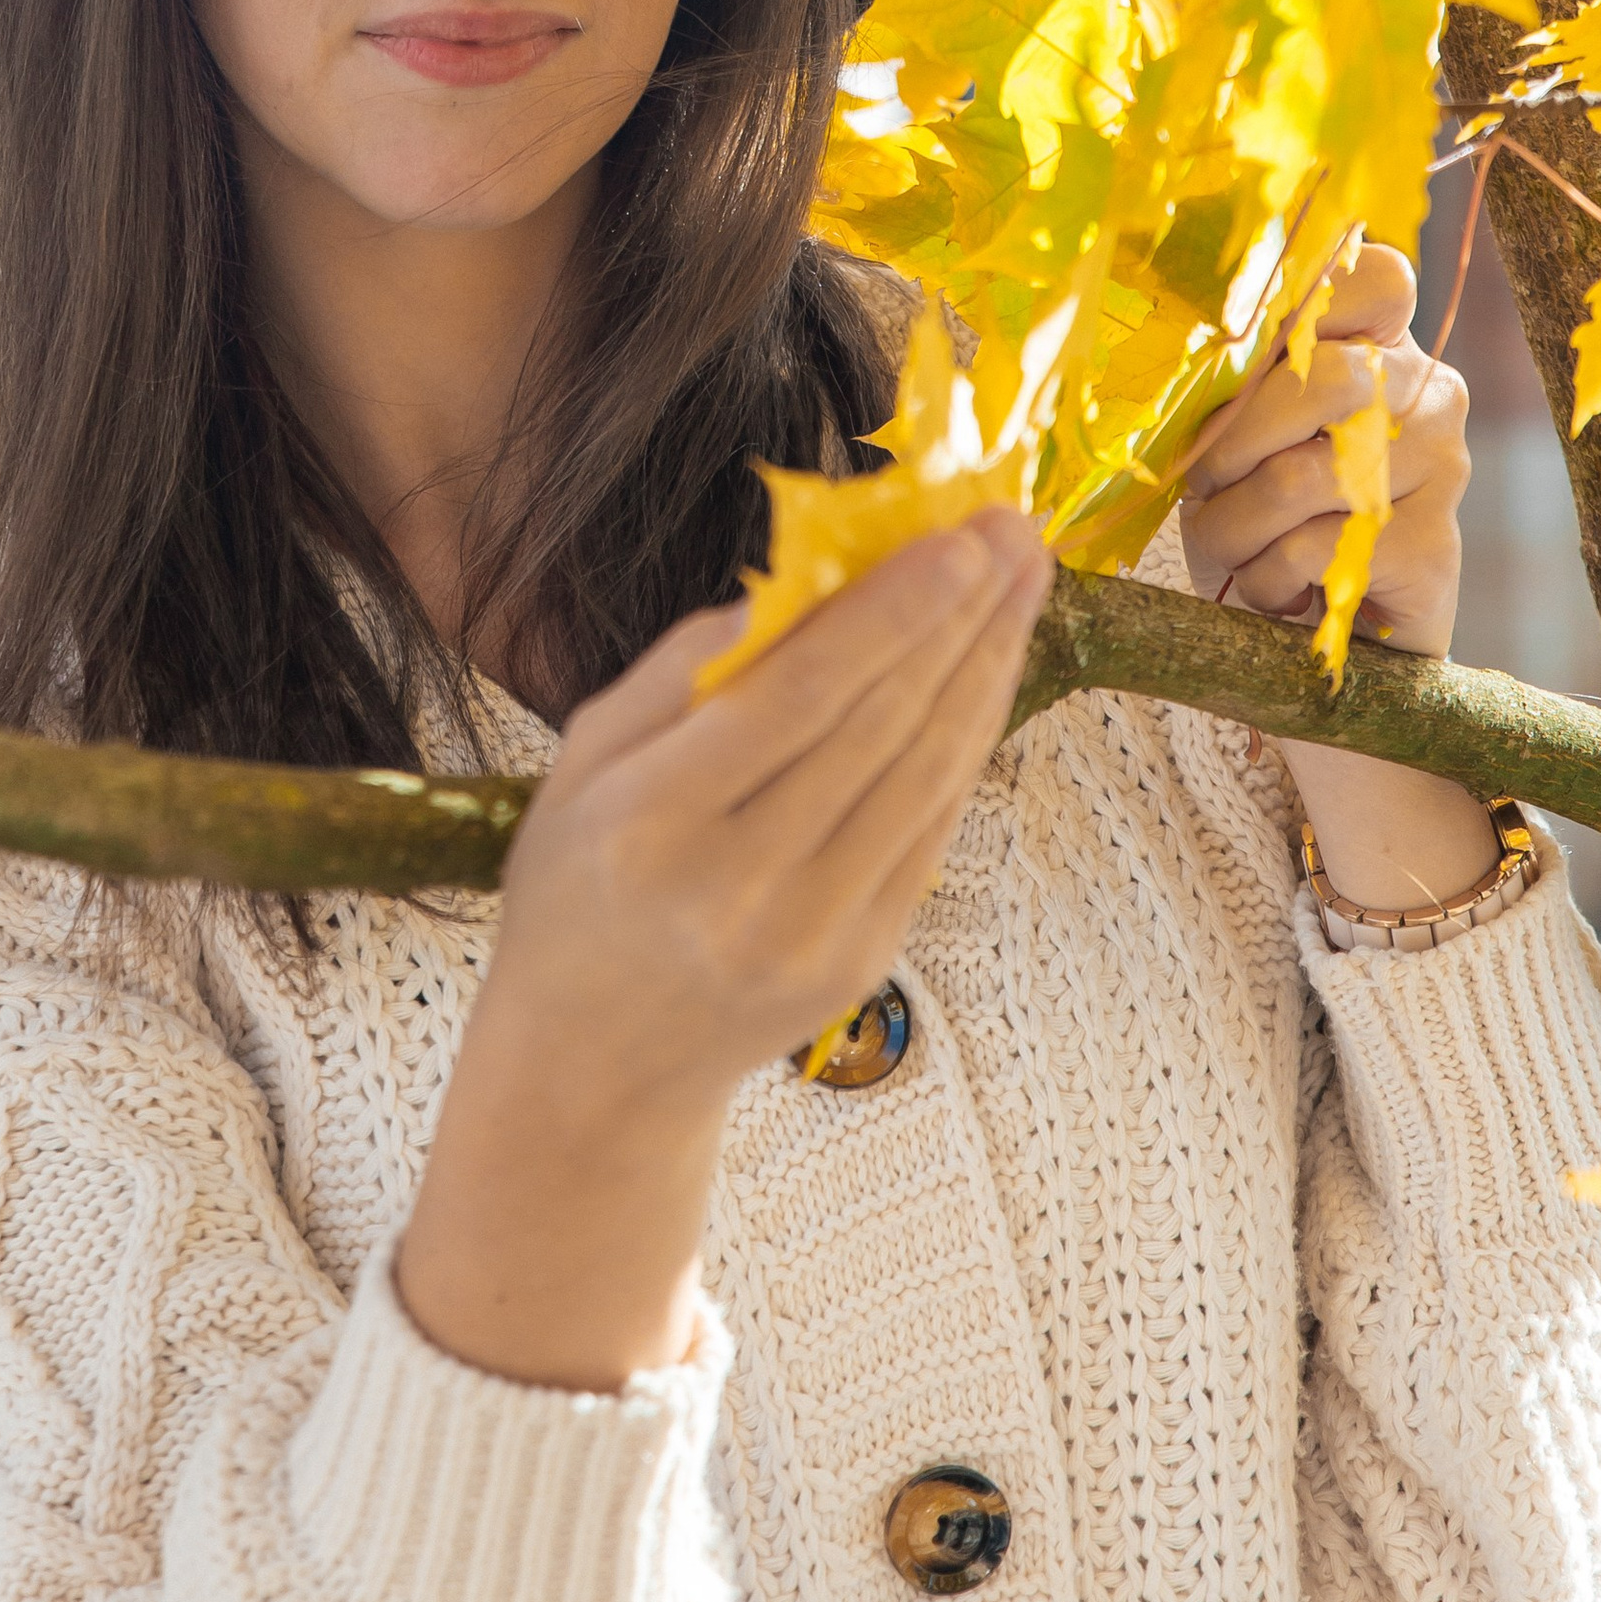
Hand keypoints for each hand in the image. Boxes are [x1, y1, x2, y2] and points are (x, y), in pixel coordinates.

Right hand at [396, 512, 1051, 1389]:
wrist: (593, 1074)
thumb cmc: (575, 891)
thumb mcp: (579, 764)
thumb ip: (676, 669)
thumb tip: (792, 579)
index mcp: (649, 823)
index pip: (794, 700)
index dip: (888, 614)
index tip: (956, 539)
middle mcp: (736, 887)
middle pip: (876, 730)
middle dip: (958, 618)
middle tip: (1012, 526)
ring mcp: (809, 936)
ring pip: (923, 778)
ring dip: (985, 669)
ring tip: (1025, 580)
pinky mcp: (861, 965)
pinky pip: (930, 831)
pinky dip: (967, 743)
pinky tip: (988, 673)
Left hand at [1178, 239, 1468, 655]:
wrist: (1329, 637)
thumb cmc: (1265, 512)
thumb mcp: (1236, 432)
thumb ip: (1235, 379)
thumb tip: (1189, 344)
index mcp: (1382, 340)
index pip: (1371, 274)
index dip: (1299, 304)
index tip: (1239, 361)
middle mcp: (1427, 390)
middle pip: (1318, 378)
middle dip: (1230, 445)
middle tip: (1206, 486)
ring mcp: (1442, 467)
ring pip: (1301, 476)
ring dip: (1232, 526)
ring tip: (1229, 545)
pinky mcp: (1434, 548)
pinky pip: (1315, 548)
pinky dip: (1266, 576)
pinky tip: (1274, 588)